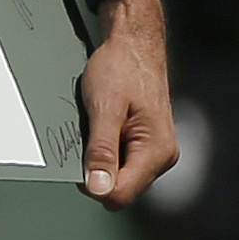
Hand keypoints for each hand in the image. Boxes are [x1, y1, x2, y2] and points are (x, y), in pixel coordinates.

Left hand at [79, 0, 176, 208]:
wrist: (134, 44)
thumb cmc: (121, 69)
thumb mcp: (104, 109)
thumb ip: (102, 150)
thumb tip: (98, 189)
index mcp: (157, 152)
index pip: (121, 194)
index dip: (94, 185)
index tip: (76, 161)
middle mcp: (162, 157)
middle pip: (119, 189)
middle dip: (96, 171)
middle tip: (85, 136)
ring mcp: (156, 152)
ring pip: (119, 176)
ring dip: (100, 159)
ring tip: (95, 127)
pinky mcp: (146, 144)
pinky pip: (121, 161)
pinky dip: (105, 149)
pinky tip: (100, 127)